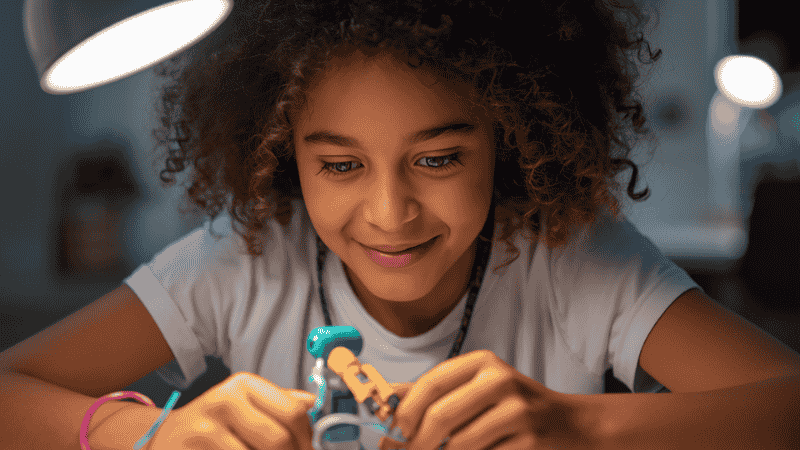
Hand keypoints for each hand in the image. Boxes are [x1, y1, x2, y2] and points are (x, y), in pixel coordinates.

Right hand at [148, 372, 316, 449]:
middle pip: (278, 440)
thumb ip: (282, 403)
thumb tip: (315, 406)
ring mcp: (205, 430)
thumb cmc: (215, 422)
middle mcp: (223, 401)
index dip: (309, 439)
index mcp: (243, 385)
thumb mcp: (246, 403)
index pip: (294, 412)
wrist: (164, 436)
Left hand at [379, 350, 600, 449]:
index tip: (390, 433)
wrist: (569, 423)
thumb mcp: (475, 386)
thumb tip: (385, 400)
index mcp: (483, 362)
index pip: (431, 383)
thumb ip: (432, 391)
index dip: (404, 411)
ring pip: (459, 445)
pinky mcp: (529, 442)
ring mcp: (518, 412)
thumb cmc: (512, 404)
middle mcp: (501, 381)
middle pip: (441, 417)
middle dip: (416, 443)